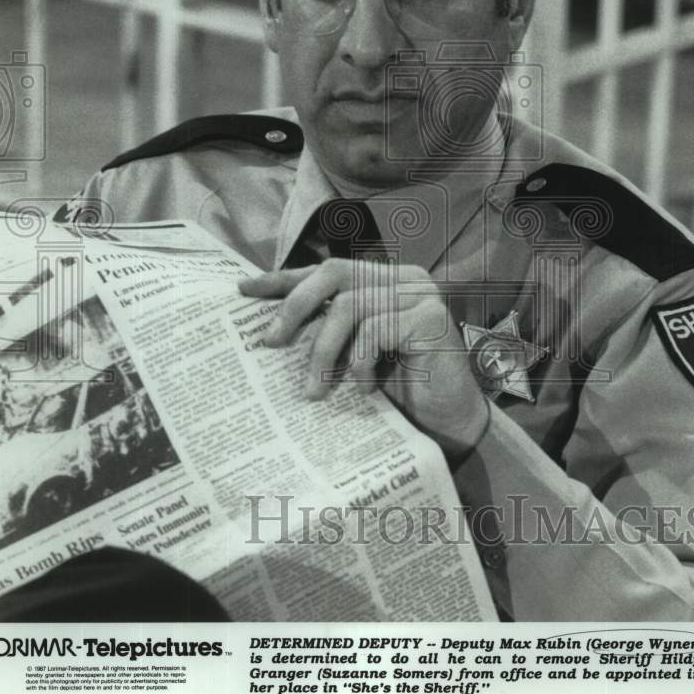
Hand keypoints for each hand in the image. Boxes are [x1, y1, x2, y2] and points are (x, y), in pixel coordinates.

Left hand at [238, 259, 489, 459]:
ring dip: (324, 351)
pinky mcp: (431, 317)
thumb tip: (270, 326)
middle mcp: (403, 278)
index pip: (325, 269)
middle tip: (270, 342)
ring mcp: (420, 294)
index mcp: (383, 280)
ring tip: (315, 390)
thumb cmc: (400, 391)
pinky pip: (375, 331)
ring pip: (349, 306)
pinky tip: (364, 390)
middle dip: (295, 305)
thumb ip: (328, 331)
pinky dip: (360, 364)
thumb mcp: (353, 355)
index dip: (284, 279)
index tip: (244, 290)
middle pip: (334, 272)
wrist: (449, 423)